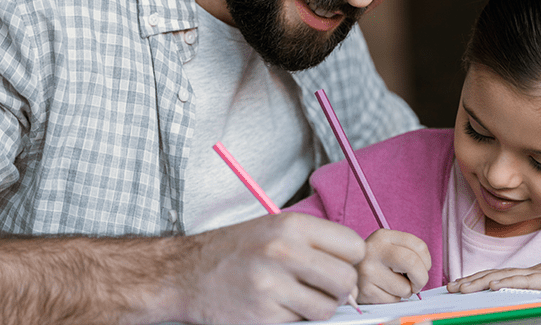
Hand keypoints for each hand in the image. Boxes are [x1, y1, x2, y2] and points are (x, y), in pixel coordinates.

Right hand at [175, 212, 365, 323]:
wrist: (185, 273)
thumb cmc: (235, 250)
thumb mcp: (275, 228)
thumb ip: (315, 243)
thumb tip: (355, 267)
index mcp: (292, 225)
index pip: (353, 246)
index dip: (350, 260)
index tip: (339, 265)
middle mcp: (284, 251)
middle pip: (346, 280)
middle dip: (341, 289)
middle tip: (323, 287)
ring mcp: (273, 284)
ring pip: (328, 308)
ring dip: (320, 307)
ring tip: (299, 297)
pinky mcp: (264, 314)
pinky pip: (302, 322)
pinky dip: (295, 317)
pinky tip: (277, 305)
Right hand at [356, 229, 430, 303]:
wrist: (346, 272)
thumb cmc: (375, 261)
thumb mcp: (387, 247)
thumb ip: (407, 251)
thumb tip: (425, 270)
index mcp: (383, 236)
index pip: (418, 245)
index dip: (427, 260)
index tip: (424, 267)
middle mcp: (374, 250)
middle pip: (412, 262)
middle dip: (422, 277)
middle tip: (418, 283)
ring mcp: (368, 271)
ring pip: (405, 287)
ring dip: (406, 291)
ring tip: (392, 284)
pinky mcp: (366, 290)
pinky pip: (394, 299)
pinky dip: (394, 298)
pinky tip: (382, 290)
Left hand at [447, 236, 540, 294]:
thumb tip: (534, 294)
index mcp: (535, 272)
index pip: (500, 275)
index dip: (479, 279)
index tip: (461, 284)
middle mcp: (534, 270)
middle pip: (495, 275)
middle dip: (471, 281)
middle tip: (450, 287)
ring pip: (504, 278)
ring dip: (480, 282)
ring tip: (461, 288)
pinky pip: (526, 282)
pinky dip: (507, 283)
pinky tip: (493, 285)